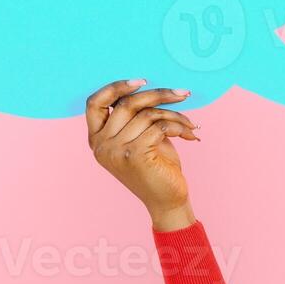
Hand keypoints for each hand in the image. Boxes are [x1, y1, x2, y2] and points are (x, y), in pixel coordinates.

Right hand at [85, 78, 200, 228]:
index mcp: (97, 140)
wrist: (167, 202)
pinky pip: (159, 126)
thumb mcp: (141, 138)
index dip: (115, 87)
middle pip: (127, 103)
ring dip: (175, 114)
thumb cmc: (157, 168)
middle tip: (184, 93)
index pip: (94, 103)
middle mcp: (101, 145)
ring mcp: (115, 151)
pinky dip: (178, 126)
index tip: (142, 81)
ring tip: (190, 124)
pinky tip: (190, 134)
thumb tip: (147, 86)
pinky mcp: (134, 155)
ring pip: (147, 114)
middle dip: (159, 94)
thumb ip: (136, 116)